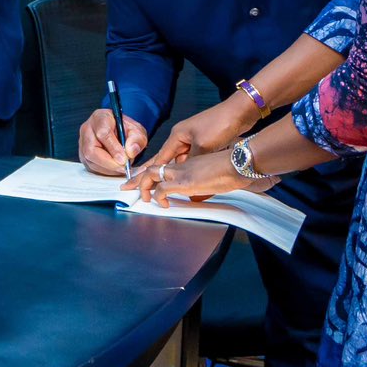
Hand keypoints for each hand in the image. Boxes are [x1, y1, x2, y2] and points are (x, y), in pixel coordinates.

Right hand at [77, 109, 147, 176]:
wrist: (118, 132)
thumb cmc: (125, 129)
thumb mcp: (137, 130)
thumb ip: (137, 139)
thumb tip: (130, 152)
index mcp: (100, 118)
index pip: (103, 133)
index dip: (113, 148)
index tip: (124, 159)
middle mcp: (87, 130)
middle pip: (91, 150)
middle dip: (109, 163)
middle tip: (124, 168)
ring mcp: (82, 143)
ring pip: (90, 161)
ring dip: (108, 169)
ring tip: (122, 168)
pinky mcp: (82, 155)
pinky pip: (90, 167)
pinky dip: (104, 171)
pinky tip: (115, 169)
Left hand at [138, 150, 259, 206]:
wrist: (239, 162)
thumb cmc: (233, 168)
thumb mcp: (213, 176)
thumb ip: (202, 184)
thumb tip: (197, 195)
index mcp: (187, 163)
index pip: (163, 166)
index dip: (151, 173)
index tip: (142, 180)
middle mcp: (181, 165)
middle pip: (152, 169)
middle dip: (137, 179)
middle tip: (127, 187)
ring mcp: (182, 172)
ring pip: (152, 175)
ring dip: (144, 187)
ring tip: (144, 198)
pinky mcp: (185, 182)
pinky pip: (163, 189)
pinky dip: (158, 197)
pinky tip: (163, 204)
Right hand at [141, 93, 259, 172]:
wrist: (240, 112)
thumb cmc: (220, 124)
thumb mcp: (203, 146)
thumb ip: (192, 162)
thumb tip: (186, 176)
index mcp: (177, 136)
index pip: (160, 157)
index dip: (148, 170)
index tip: (137, 180)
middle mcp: (183, 137)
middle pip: (166, 158)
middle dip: (154, 171)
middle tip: (140, 182)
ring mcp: (194, 139)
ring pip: (181, 160)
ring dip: (177, 171)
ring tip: (166, 185)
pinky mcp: (205, 142)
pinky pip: (192, 158)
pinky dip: (190, 167)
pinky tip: (189, 176)